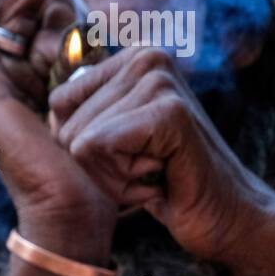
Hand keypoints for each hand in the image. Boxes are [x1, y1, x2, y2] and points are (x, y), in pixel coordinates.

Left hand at [48, 45, 271, 260]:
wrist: (227, 218)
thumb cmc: (165, 182)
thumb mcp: (113, 141)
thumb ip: (83, 113)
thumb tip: (47, 104)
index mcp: (134, 57)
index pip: (58, 102)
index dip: (83, 144)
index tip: (129, 154)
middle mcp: (148, 57)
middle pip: (66, 123)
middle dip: (98, 163)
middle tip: (147, 169)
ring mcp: (160, 80)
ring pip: (77, 139)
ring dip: (112, 174)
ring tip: (155, 172)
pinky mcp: (168, 112)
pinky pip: (94, 148)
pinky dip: (122, 180)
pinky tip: (160, 178)